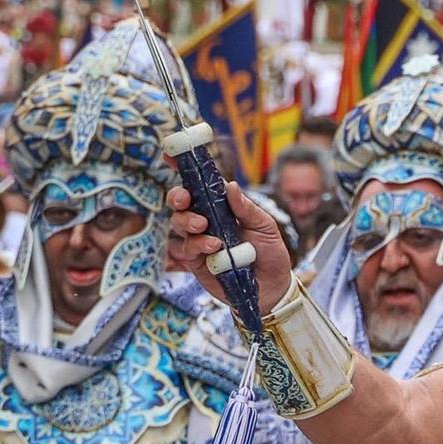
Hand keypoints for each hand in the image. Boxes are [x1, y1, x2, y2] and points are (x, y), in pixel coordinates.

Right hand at [165, 179, 294, 320]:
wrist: (271, 288)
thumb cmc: (269, 252)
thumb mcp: (265, 226)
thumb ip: (246, 208)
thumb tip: (230, 185)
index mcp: (221, 206)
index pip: (200, 184)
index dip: (183, 168)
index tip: (170, 155)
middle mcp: (206, 219)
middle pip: (180, 202)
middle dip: (177, 197)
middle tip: (186, 200)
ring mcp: (198, 240)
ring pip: (177, 224)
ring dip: (188, 223)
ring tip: (206, 230)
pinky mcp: (195, 262)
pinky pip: (184, 250)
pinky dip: (194, 246)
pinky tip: (211, 248)